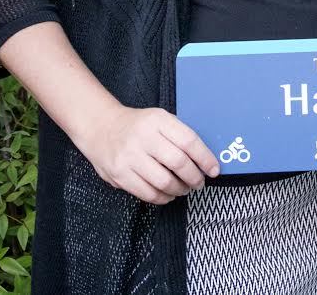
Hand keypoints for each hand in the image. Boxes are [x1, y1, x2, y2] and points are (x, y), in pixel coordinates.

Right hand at [78, 103, 219, 203]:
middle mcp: (143, 138)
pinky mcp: (119, 175)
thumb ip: (178, 135)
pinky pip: (147, 194)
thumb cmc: (138, 125)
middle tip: (199, 182)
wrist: (101, 127)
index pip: (189, 140)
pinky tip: (168, 194)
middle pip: (178, 163)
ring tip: (184, 188)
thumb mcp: (159, 119)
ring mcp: (129, 158)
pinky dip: (163, 198)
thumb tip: (204, 158)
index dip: (205, 158)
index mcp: (158, 120)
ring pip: (164, 182)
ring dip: (180, 189)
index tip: (214, 169)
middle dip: (194, 177)